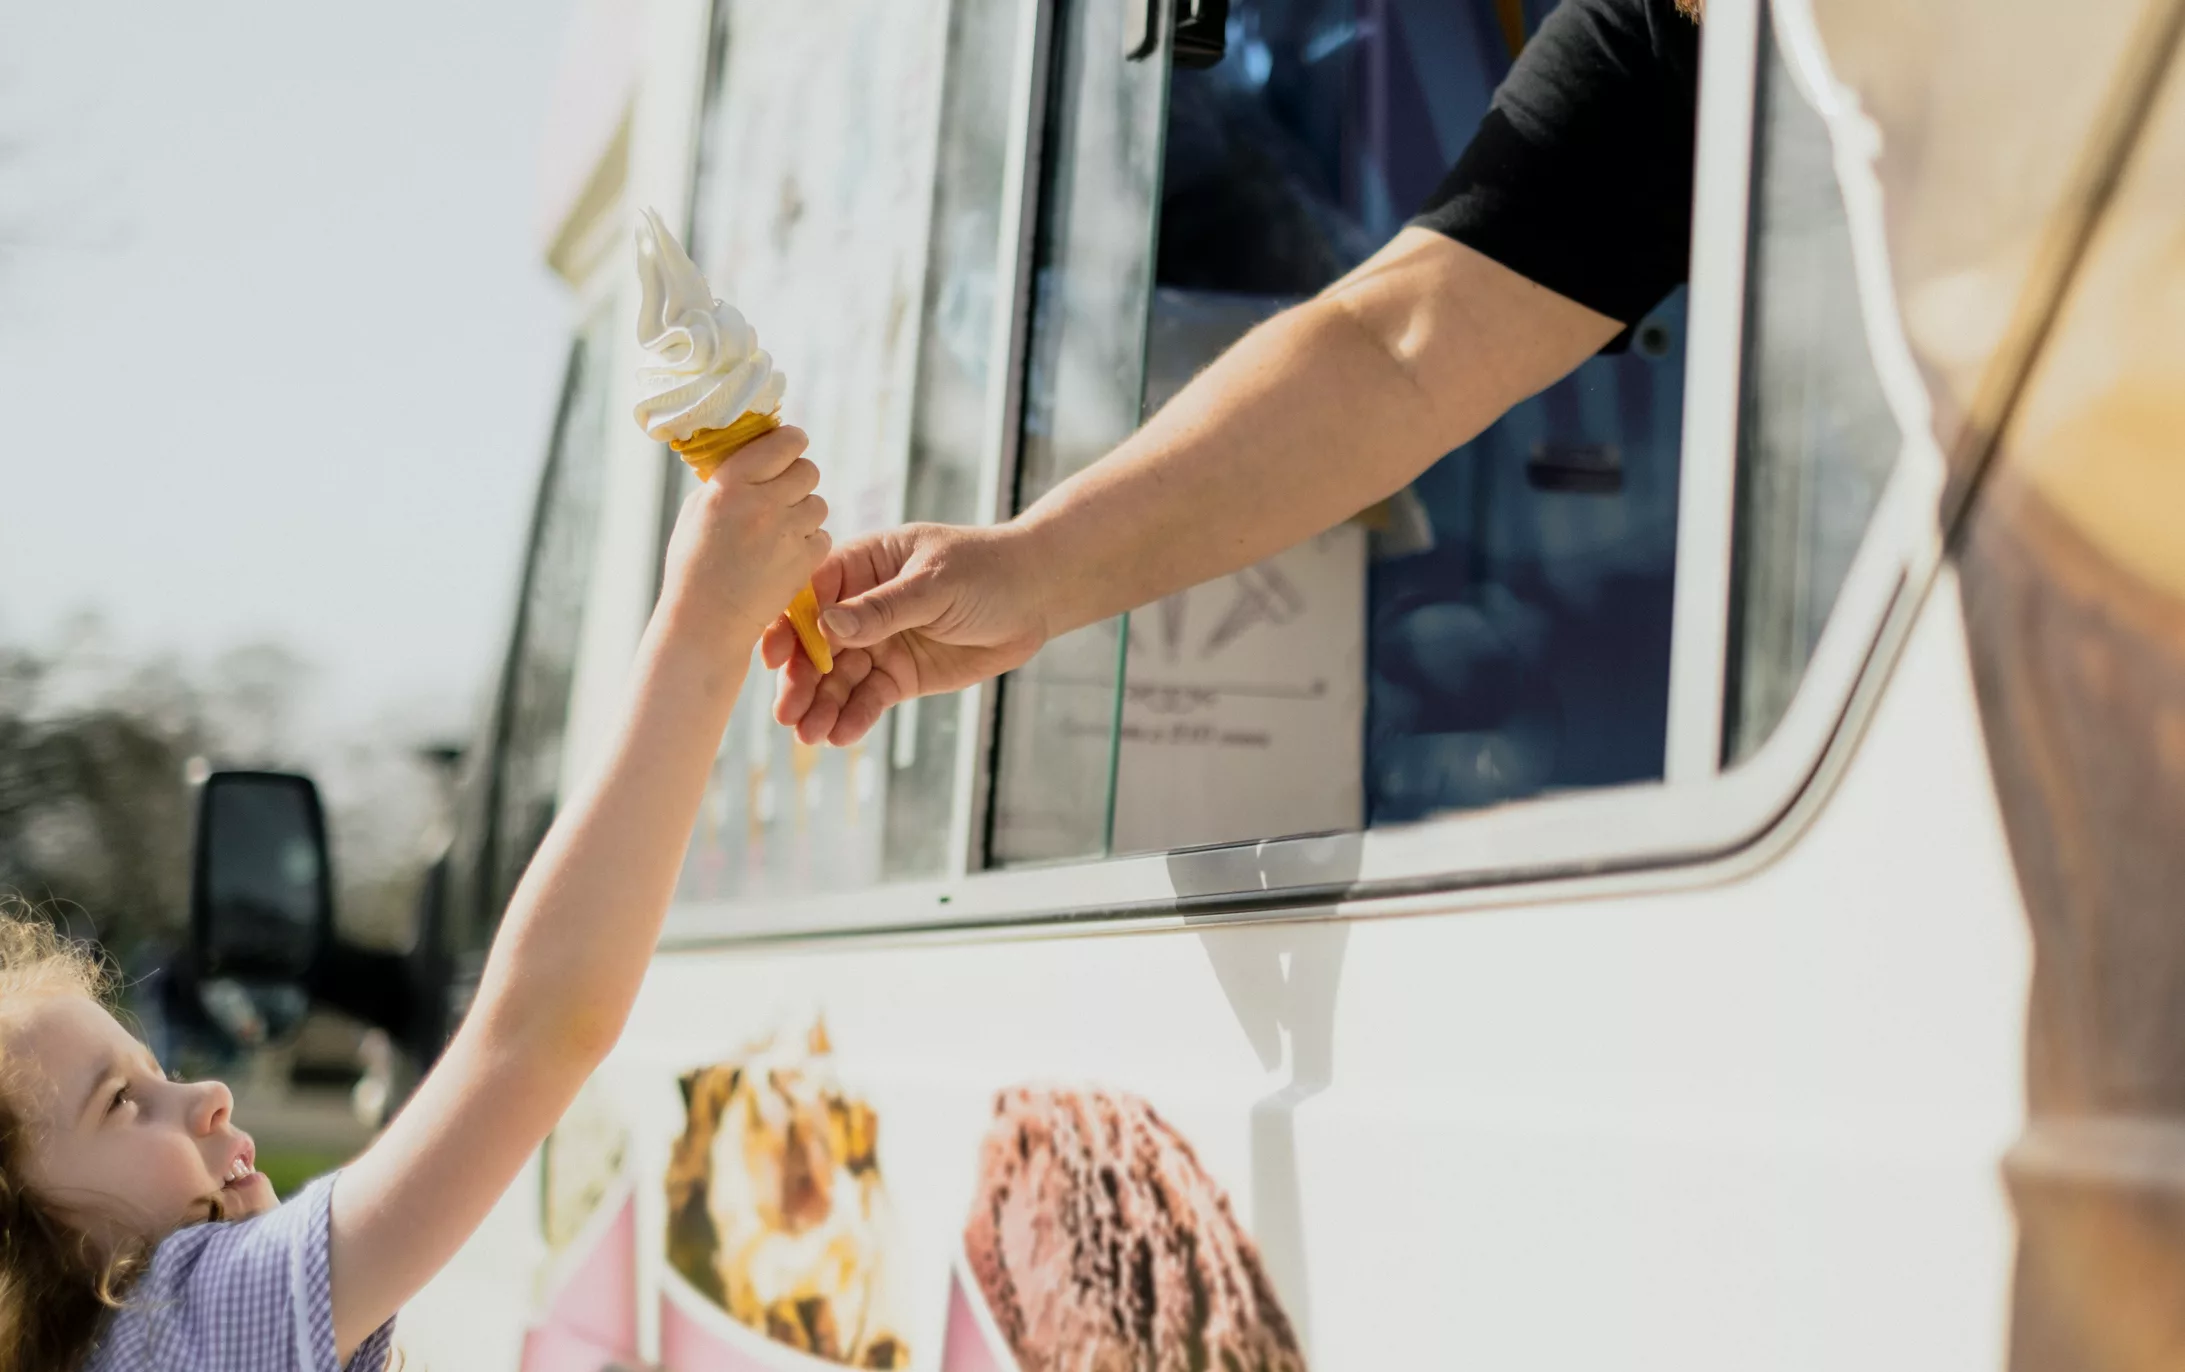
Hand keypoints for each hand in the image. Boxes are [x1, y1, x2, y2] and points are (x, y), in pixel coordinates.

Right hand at [659, 425, 830, 655]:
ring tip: (780, 531)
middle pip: (808, 470)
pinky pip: (822, 536)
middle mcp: (762, 503)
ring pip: (818, 503)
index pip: (783, 442)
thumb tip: (755, 457)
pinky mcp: (803, 561)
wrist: (706, 620)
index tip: (789, 447)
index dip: (792, 442)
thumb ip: (727, 481)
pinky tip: (785, 555)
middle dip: (798, 479)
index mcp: (730, 484)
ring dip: (804, 513)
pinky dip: (809, 544)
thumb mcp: (696, 510)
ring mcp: (786, 533)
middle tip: (783, 494)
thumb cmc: (694, 565)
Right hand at [763, 522, 1049, 744]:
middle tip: (787, 713)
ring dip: (822, 705)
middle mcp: (862, 606)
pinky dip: (854, 717)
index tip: (773, 658)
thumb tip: (826, 624)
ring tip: (809, 735)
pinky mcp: (900, 676)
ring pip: (839, 678)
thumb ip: (883, 608)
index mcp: (863, 565)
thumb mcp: (934, 584)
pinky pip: (869, 698)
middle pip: (816, 644)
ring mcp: (879, 642)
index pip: (810, 594)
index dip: (787, 625)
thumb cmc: (986, 571)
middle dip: (800, 678)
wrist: (1035, 598)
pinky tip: (840, 736)